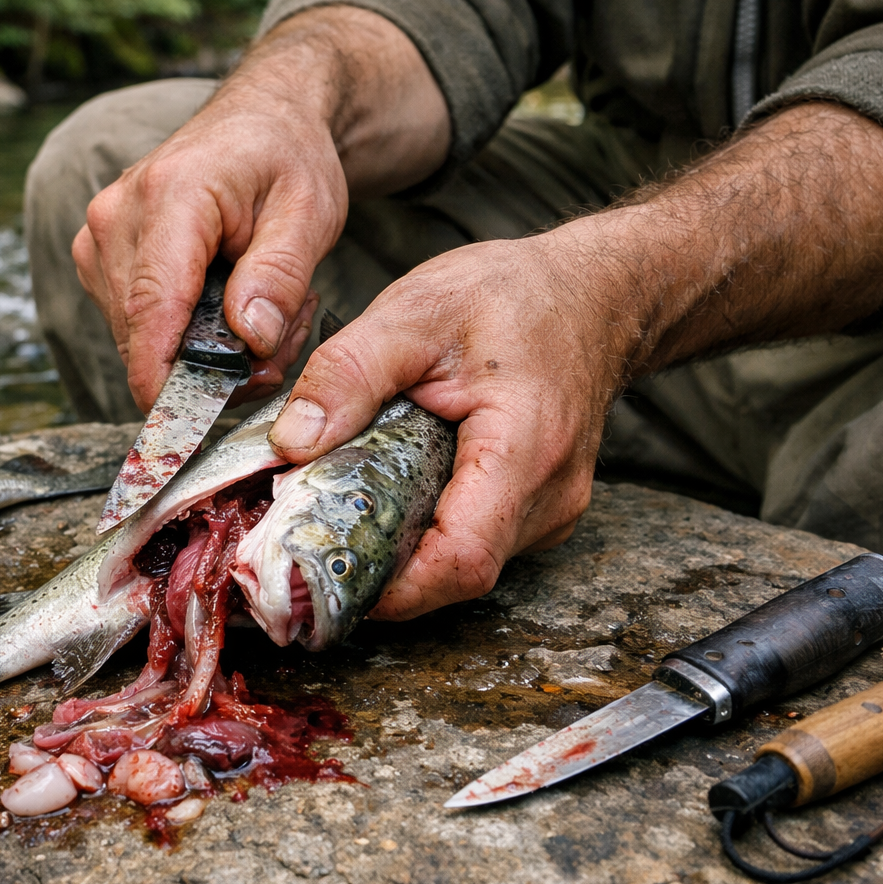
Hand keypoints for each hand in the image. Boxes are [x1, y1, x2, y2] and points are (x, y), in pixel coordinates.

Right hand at [71, 84, 343, 408]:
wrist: (263, 118)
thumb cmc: (287, 156)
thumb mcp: (310, 211)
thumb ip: (280, 275)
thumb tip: (248, 339)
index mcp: (170, 197)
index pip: (150, 308)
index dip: (163, 379)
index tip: (186, 429)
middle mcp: (116, 217)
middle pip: (142, 335)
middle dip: (208, 366)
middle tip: (281, 344)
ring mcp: (98, 238)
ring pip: (137, 338)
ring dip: (200, 352)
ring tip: (264, 315)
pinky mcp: (99, 258)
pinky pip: (134, 325)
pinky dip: (182, 336)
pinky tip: (228, 308)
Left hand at [270, 235, 618, 619]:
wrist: (592, 293)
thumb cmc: (514, 296)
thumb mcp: (415, 313)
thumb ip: (348, 373)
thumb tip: (290, 442)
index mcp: (525, 451)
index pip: (460, 561)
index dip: (391, 589)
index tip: (325, 576)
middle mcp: (549, 497)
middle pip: (454, 573)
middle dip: (377, 566)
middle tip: (309, 537)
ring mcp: (549, 511)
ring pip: (461, 563)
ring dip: (400, 548)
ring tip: (344, 505)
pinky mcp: (538, 512)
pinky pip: (474, 540)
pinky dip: (425, 528)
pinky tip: (391, 490)